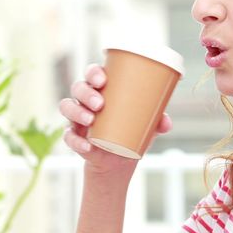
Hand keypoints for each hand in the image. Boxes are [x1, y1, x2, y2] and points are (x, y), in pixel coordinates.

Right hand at [58, 64, 172, 171]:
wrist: (119, 160)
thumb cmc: (131, 131)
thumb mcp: (146, 125)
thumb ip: (157, 120)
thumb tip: (166, 122)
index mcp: (102, 89)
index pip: (92, 73)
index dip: (93, 72)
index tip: (102, 79)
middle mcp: (85, 100)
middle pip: (78, 87)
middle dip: (86, 93)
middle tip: (100, 103)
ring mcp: (77, 118)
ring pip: (67, 107)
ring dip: (77, 112)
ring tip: (91, 120)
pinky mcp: (74, 137)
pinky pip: (68, 136)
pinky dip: (76, 141)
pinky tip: (86, 146)